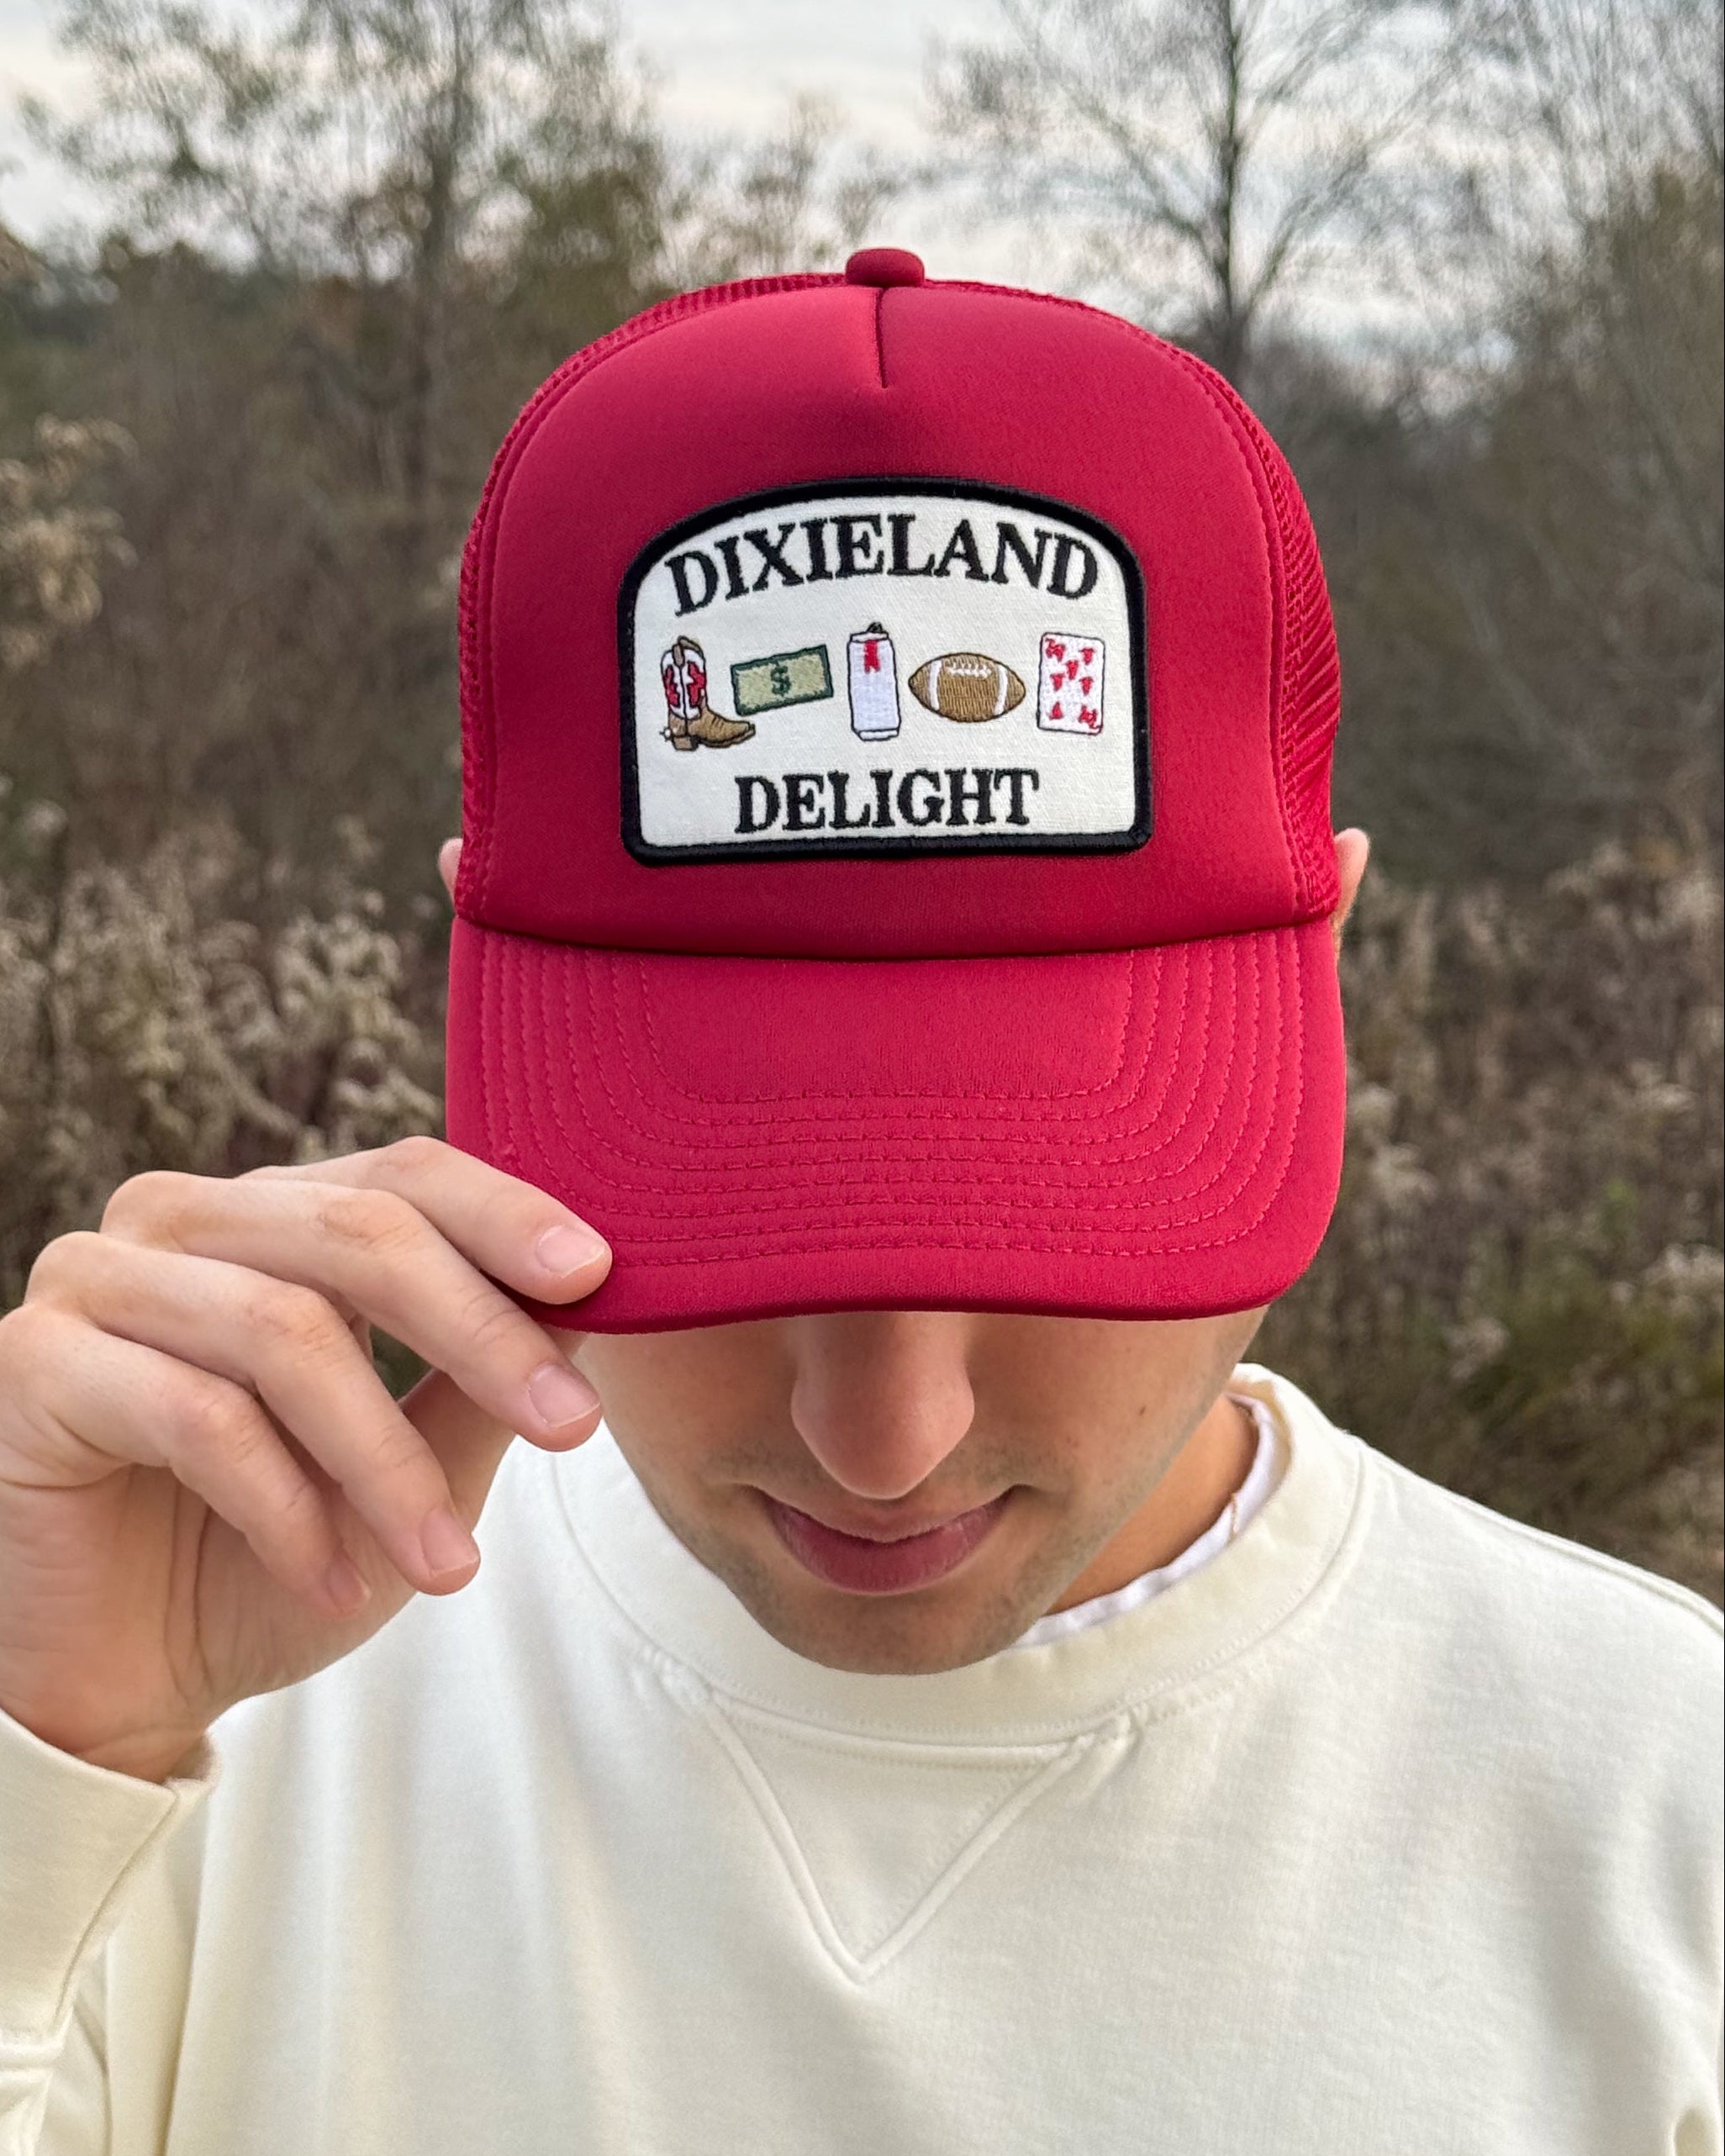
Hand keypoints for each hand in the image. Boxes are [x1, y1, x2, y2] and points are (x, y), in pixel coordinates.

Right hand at [0, 1139, 608, 1782]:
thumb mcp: (405, 1466)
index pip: (401, 1175)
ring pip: (285, 1332)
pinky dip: (287, 1508)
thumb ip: (480, 1377)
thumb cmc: (261, 1561)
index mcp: (271, 1218)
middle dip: (482, 1334)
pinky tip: (335, 1576)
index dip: (505, 1217)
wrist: (119, 1683)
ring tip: (446, 1562)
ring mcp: (96, 1279)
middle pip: (357, 1232)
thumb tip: (597, 1299)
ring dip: (386, 1461)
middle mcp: (180, 1222)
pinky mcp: (34, 1364)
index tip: (602, 1277)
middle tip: (573, 1427)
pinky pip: (198, 1416)